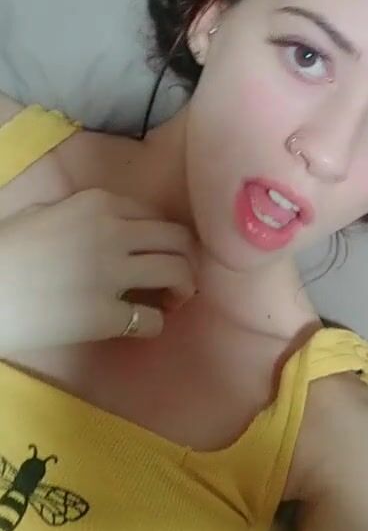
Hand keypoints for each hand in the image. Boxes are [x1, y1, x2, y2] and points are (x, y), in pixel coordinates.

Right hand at [0, 189, 196, 350]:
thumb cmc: (3, 252)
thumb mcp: (40, 214)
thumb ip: (78, 213)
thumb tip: (101, 223)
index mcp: (97, 203)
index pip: (155, 215)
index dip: (163, 238)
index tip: (157, 254)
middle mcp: (113, 231)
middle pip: (178, 239)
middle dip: (186, 259)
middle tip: (177, 280)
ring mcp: (111, 273)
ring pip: (178, 272)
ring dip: (182, 288)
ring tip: (170, 302)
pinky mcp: (104, 314)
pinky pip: (153, 320)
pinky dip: (155, 325)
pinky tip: (141, 327)